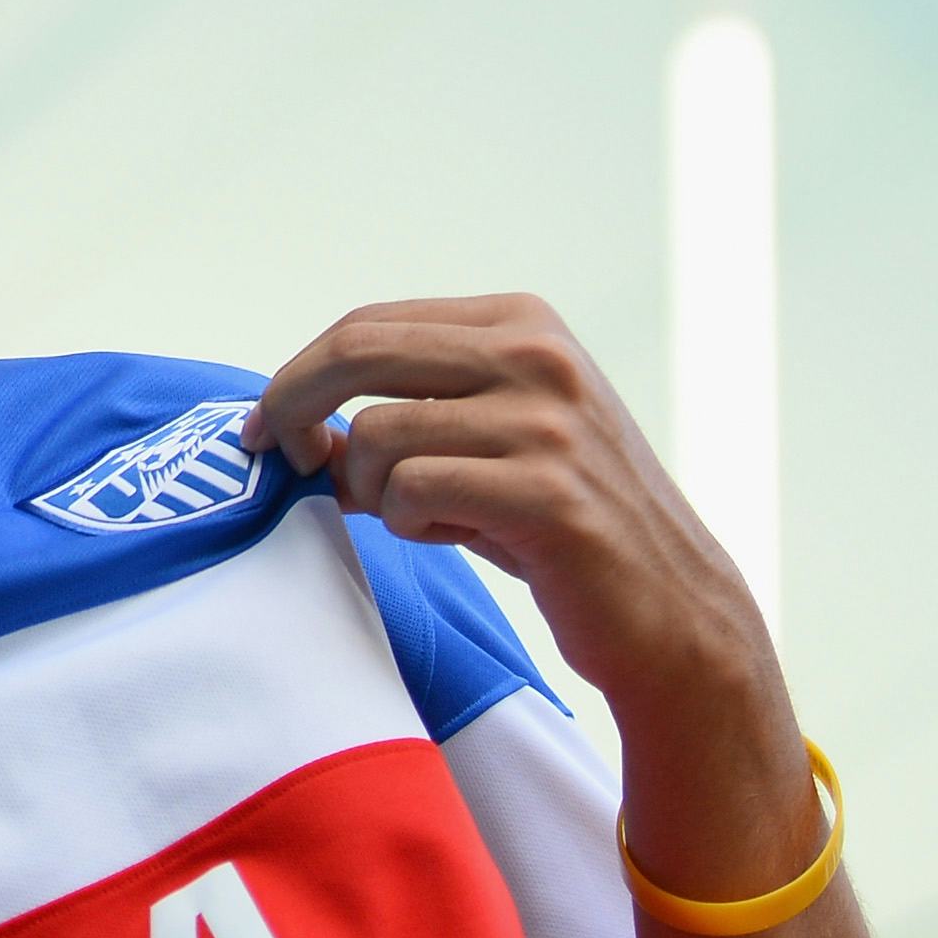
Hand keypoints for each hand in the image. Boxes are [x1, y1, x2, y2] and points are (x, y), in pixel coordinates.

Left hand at [243, 294, 770, 725]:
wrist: (671, 614)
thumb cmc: (554, 525)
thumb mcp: (485, 437)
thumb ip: (403, 406)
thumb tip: (289, 414)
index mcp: (521, 322)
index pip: (368, 322)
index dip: (299, 373)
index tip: (266, 423)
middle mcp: (538, 355)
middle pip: (356, 353)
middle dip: (291, 405)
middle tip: (281, 459)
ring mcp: (548, 421)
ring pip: (377, 434)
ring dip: (372, 489)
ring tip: (422, 516)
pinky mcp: (549, 492)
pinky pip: (412, 492)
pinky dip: (409, 523)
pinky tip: (455, 535)